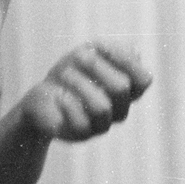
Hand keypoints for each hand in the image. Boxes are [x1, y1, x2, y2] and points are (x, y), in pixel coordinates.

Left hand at [21, 40, 151, 140]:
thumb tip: (136, 53)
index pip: (143, 80)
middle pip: (121, 88)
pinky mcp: (82, 135)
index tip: (101, 48)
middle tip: (76, 57)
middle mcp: (119, 110)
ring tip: (64, 73)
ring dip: (79, 83)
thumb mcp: (90, 54)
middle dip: (95, 66)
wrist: (41, 99)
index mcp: (127, 91)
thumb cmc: (70, 74)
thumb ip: (115, 51)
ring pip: (102, 107)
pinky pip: (82, 122)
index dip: (125, 60)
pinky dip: (68, 104)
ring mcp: (102, 125)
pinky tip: (59, 97)